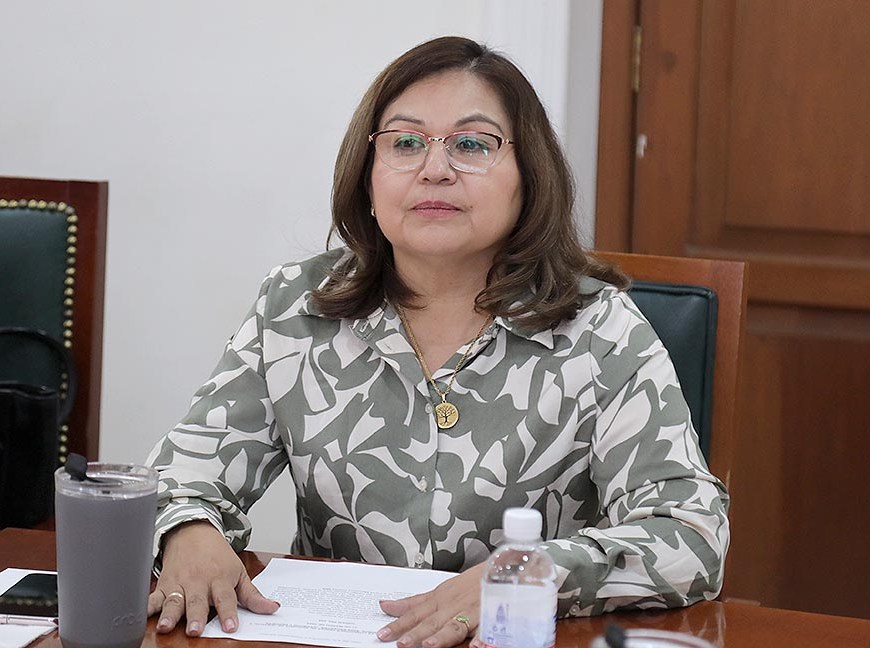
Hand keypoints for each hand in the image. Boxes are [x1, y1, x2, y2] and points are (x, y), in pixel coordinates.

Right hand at [147, 521, 279, 635]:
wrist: (193, 531)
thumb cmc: (218, 556)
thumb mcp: (239, 572)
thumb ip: (253, 595)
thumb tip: (273, 609)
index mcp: (220, 579)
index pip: (226, 598)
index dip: (228, 613)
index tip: (231, 627)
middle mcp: (199, 581)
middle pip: (197, 601)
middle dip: (195, 616)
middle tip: (194, 630)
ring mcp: (180, 582)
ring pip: (173, 599)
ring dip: (169, 613)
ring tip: (164, 626)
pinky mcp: (164, 583)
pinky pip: (153, 596)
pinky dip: (147, 605)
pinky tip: (141, 615)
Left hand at [377, 563, 484, 647]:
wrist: (498, 571)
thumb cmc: (467, 584)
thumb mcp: (438, 591)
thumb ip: (413, 602)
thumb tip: (385, 605)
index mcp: (439, 600)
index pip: (415, 614)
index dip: (399, 624)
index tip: (383, 634)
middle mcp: (452, 607)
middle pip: (431, 622)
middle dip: (417, 633)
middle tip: (402, 643)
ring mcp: (470, 613)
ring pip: (455, 626)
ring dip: (442, 636)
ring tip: (430, 645)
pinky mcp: (489, 618)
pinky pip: (486, 630)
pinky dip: (481, 638)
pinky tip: (476, 646)